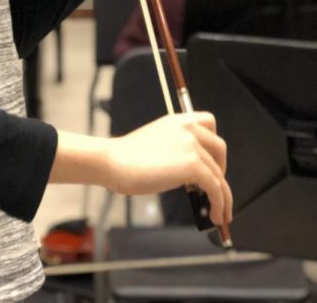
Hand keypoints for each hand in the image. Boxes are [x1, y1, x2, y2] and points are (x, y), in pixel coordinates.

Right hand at [103, 111, 232, 225]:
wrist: (113, 162)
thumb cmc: (127, 158)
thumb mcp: (156, 143)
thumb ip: (176, 150)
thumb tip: (195, 177)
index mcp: (177, 121)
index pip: (209, 122)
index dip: (213, 144)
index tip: (209, 162)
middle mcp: (187, 129)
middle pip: (220, 149)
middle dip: (221, 170)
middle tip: (213, 188)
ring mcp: (191, 146)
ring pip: (219, 174)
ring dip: (224, 197)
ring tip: (221, 214)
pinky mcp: (192, 165)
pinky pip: (216, 188)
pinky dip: (220, 204)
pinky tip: (215, 216)